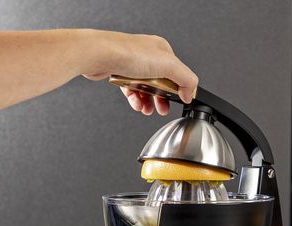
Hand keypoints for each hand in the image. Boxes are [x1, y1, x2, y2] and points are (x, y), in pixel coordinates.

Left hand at [82, 31, 197, 115]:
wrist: (101, 55)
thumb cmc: (129, 54)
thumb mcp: (168, 66)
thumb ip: (186, 79)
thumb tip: (190, 93)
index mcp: (161, 50)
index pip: (177, 72)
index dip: (178, 89)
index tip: (179, 100)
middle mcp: (147, 55)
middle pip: (161, 83)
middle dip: (162, 99)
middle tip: (163, 109)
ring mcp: (133, 64)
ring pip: (145, 88)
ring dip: (148, 102)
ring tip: (148, 110)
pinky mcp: (120, 73)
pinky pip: (131, 90)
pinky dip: (135, 99)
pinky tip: (137, 104)